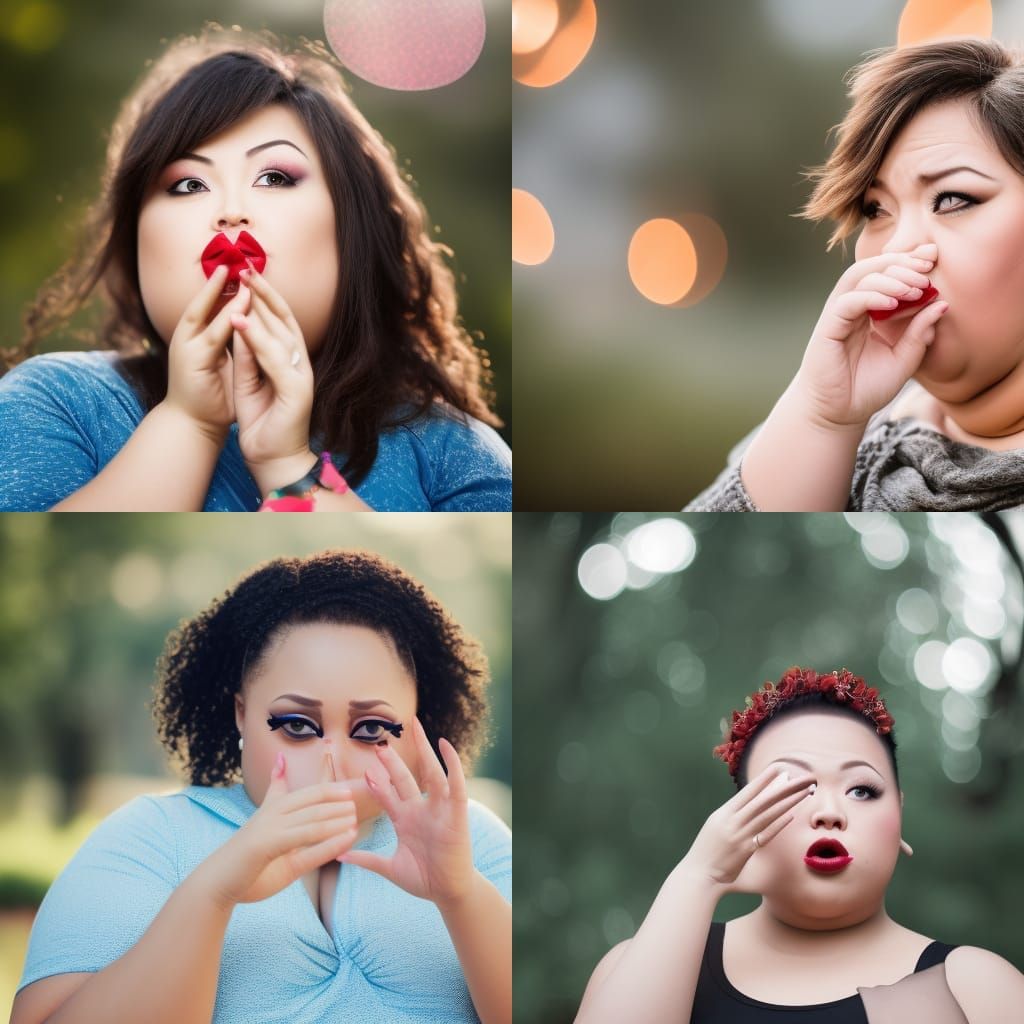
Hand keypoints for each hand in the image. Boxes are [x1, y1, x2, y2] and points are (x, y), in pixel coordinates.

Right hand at [163, 265, 250, 439]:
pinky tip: (239, 311)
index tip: (242, 270)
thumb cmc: (212, 399)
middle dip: (218, 283)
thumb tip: (250, 325)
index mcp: (197, 339)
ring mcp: (187, 348)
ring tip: (240, 278)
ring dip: (222, 296)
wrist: (194, 427)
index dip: (226, 289)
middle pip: (203, 303)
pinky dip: (225, 322)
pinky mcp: (192, 361)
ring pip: (206, 315)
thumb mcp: (226, 366)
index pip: (212, 307)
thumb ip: (235, 346)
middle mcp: (188, 338)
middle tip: (235, 261)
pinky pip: (212, 337)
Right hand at [199, 750, 357, 908]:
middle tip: (358, 802)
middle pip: (313, 800)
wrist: (216, 883)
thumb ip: (276, 800)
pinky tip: (348, 837)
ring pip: (313, 819)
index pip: (308, 793)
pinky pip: (306, 839)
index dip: (330, 789)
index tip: (350, 791)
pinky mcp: (268, 844)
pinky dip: (330, 838)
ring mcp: (270, 827)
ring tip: (356, 818)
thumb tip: (282, 762)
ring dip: (337, 817)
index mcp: (273, 809)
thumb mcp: (265, 828)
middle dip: (337, 800)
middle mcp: (272, 813)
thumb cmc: (245, 860)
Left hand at [230, 262, 314, 492]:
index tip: (246, 275)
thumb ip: (248, 356)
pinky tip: (240, 321)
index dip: (265, 297)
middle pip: (286, 320)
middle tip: (246, 267)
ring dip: (261, 307)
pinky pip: (274, 359)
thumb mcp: (249, 382)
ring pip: (281, 334)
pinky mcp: (297, 391)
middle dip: (265, 293)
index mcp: (291, 362)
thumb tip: (241, 324)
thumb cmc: (263, 423)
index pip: (281, 322)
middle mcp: (301, 365)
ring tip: (243, 284)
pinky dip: (257, 339)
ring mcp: (302, 377)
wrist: (274, 459)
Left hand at [339, 717, 474, 907]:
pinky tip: (445, 745)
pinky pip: (455, 783)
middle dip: (393, 762)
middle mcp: (421, 810)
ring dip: (422, 752)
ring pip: (429, 774)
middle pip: (405, 779)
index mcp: (405, 820)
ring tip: (415, 729)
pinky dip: (452, 764)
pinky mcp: (456, 811)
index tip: (364, 770)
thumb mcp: (389, 868)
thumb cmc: (423, 880)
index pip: (388, 795)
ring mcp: (439, 808)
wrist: (448, 893)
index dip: (377, 783)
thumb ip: (367, 859)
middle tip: (379, 744)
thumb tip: (339, 856)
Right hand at [679, 764, 814, 894]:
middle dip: (785, 787)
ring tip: (805, 792)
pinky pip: (765, 834)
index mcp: (724, 812)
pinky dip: (778, 824)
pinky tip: (791, 815)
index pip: (748, 791)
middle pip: (763, 800)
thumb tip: (750, 804)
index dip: (764, 779)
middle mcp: (732, 820)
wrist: (698, 873)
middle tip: (803, 777)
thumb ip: (731, 816)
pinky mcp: (745, 850)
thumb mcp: (716, 826)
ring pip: (768, 814)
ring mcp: (739, 834)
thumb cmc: (707, 851)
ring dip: (788, 802)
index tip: (779, 767)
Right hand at [796, 242, 948, 429]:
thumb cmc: (866, 389)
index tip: (933, 258)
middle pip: (873, 267)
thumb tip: (942, 305)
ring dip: (889, 277)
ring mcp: (838, 316)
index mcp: (870, 312)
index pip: (886, 274)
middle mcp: (853, 309)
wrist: (838, 414)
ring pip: (859, 278)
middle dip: (901, 263)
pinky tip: (892, 304)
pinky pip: (848, 302)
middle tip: (926, 272)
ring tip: (914, 289)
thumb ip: (920, 334)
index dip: (908, 261)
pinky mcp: (828, 328)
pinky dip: (871, 297)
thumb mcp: (904, 360)